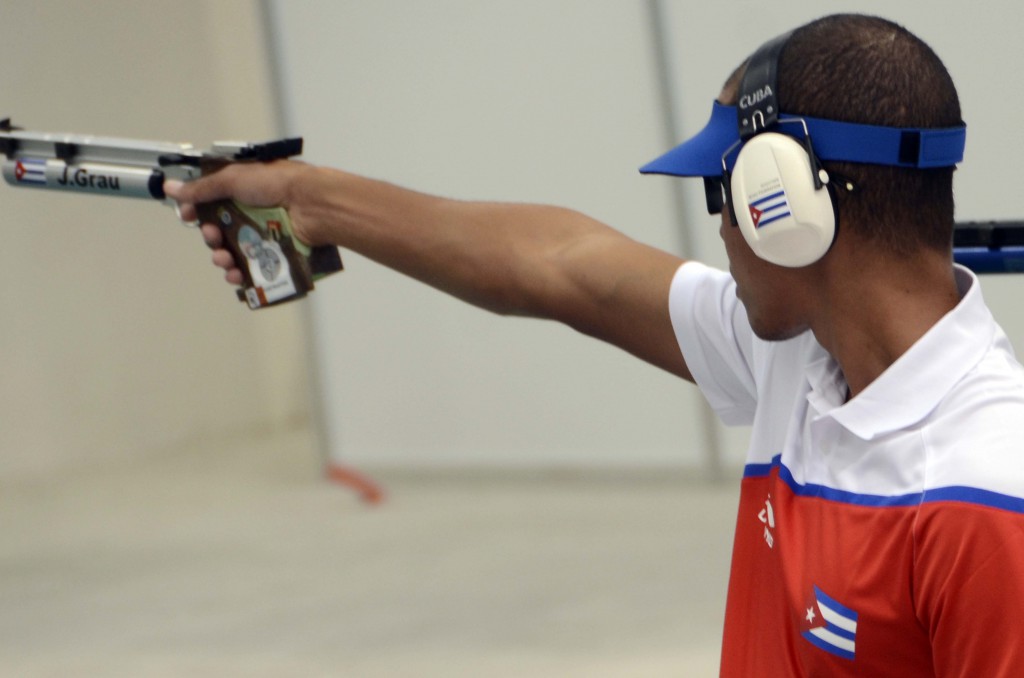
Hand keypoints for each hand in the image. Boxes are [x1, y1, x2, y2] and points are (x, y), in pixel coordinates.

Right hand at [164, 160, 315, 284]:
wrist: (313, 205)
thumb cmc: (279, 184)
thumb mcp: (234, 179)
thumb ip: (202, 188)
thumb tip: (172, 188)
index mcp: (244, 189)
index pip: (212, 201)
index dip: (197, 210)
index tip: (187, 216)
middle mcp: (253, 211)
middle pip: (221, 230)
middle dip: (210, 237)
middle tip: (212, 236)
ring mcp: (265, 234)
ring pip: (234, 252)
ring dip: (222, 257)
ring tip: (224, 258)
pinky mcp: (275, 253)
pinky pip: (252, 268)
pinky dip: (240, 273)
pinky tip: (236, 275)